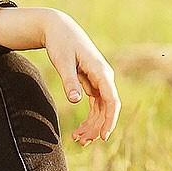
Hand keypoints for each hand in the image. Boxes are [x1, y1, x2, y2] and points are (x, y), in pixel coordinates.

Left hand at [0, 6, 120, 145]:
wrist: (59, 28)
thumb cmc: (61, 42)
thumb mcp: (62, 61)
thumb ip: (69, 80)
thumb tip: (75, 101)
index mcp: (101, 71)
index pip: (111, 100)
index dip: (110, 119)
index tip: (103, 136)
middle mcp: (104, 77)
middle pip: (107, 108)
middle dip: (97, 127)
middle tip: (82, 142)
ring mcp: (100, 80)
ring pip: (102, 109)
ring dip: (93, 125)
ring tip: (78, 140)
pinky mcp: (92, 83)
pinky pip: (95, 105)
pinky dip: (89, 118)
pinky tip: (80, 130)